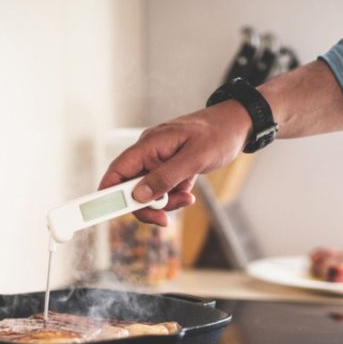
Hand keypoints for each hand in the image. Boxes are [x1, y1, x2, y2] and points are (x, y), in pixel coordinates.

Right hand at [98, 100, 251, 225]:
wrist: (238, 125)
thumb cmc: (218, 135)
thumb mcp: (193, 159)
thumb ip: (165, 177)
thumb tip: (139, 195)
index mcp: (149, 145)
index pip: (117, 170)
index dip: (107, 192)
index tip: (103, 212)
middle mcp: (149, 153)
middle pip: (132, 188)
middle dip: (146, 205)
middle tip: (164, 218)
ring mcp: (159, 160)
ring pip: (149, 192)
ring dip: (165, 202)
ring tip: (187, 198)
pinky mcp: (170, 167)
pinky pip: (163, 189)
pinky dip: (174, 196)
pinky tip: (189, 191)